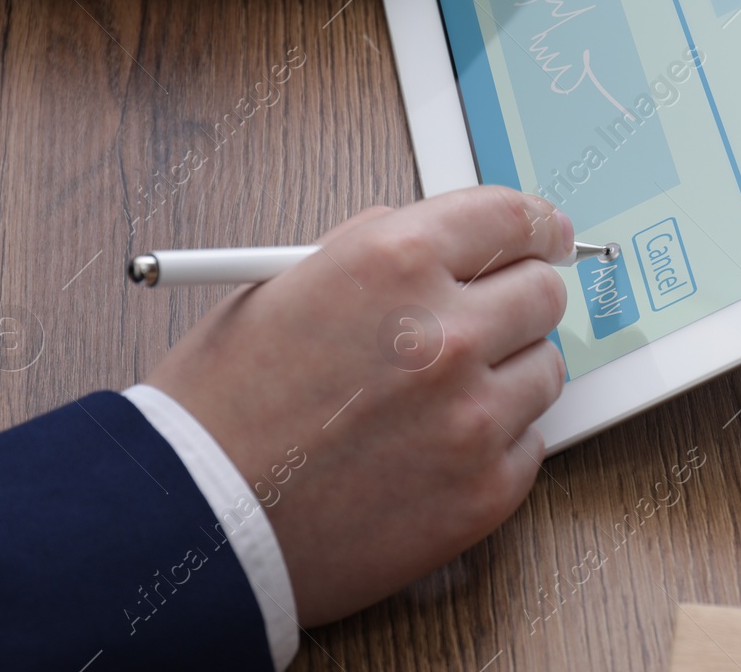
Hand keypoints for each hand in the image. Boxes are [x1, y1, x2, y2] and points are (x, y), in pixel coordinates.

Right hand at [144, 186, 573, 624]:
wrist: (194, 524)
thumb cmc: (223, 407)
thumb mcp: (283, 287)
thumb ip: (374, 252)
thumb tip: (442, 239)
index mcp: (394, 262)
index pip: (510, 217)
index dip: (533, 223)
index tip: (545, 234)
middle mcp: (445, 332)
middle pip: (543, 291)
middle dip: (520, 297)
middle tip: (494, 316)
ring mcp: (473, 416)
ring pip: (546, 368)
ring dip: (509, 372)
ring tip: (443, 396)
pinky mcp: (485, 490)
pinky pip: (530, 442)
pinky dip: (497, 441)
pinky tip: (437, 448)